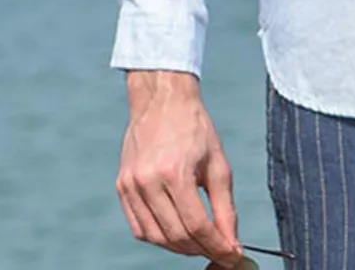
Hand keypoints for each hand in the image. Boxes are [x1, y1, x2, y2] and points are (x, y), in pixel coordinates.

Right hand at [116, 70, 242, 267]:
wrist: (162, 101)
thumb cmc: (195, 129)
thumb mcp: (218, 163)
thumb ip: (225, 206)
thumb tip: (232, 243)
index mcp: (176, 172)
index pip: (196, 226)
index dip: (217, 247)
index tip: (232, 257)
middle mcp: (149, 181)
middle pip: (174, 236)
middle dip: (200, 250)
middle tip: (219, 251)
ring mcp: (131, 186)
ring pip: (154, 237)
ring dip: (179, 247)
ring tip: (200, 243)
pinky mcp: (122, 187)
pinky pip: (138, 227)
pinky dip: (158, 237)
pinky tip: (176, 232)